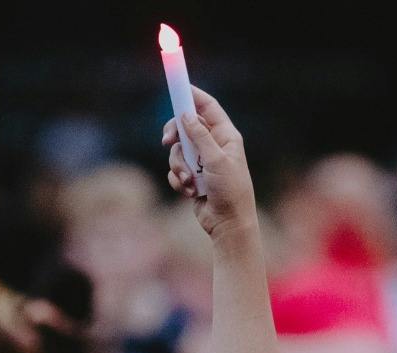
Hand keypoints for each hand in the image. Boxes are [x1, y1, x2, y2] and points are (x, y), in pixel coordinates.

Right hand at [163, 86, 257, 240]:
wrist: (228, 224)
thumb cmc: (230, 191)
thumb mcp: (216, 160)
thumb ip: (200, 136)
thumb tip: (186, 114)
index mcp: (226, 136)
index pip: (208, 107)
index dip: (192, 95)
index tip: (177, 85)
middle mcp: (214, 146)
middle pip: (186, 126)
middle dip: (175, 134)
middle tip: (166, 139)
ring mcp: (202, 162)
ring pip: (178, 151)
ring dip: (178, 166)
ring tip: (188, 181)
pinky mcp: (192, 177)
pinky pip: (176, 170)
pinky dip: (178, 180)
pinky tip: (189, 192)